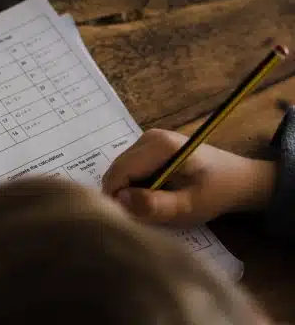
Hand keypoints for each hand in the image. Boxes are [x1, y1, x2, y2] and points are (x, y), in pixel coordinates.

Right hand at [102, 129, 275, 225]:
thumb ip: (155, 205)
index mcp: (158, 146)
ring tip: (153, 206)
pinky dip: (135, 187)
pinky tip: (154, 195)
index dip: (117, 200)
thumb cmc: (217, 193)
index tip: (130, 220)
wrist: (240, 180)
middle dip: (123, 196)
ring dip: (129, 193)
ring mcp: (147, 140)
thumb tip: (119, 201)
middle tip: (143, 216)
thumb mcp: (188, 206)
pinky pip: (129, 171)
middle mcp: (148, 137)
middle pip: (116, 172)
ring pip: (120, 173)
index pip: (118, 174)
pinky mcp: (148, 148)